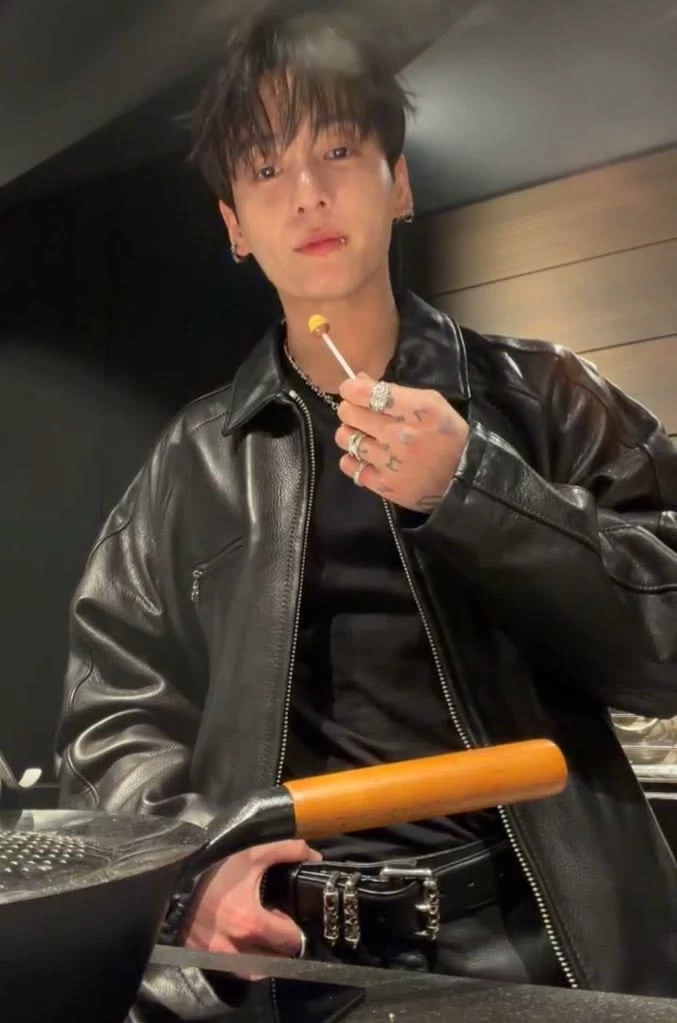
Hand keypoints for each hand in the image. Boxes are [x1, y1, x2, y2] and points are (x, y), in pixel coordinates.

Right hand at [181, 839, 320, 975]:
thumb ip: (287, 851)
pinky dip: (241, 959)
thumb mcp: (252, 853)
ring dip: (262, 956)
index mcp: (251, 923)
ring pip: (253, 969)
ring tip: (258, 934)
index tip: (288, 915)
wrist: (172, 878)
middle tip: (274, 923)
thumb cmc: (214, 867)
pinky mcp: (203, 958)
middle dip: (280, 944)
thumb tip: (314, 857)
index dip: (294, 928)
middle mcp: (236, 948)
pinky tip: (239, 939)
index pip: (290, 941)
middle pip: (274, 959)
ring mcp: (218, 957)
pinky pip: (231, 969)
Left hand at [335, 374, 469, 512]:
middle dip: (351, 409)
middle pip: (348, 413)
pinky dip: (353, 460)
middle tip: (360, 415)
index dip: (351, 388)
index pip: (364, 392)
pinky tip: (365, 458)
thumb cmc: (447, 435)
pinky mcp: (382, 485)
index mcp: (414, 409)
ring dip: (350, 434)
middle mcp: (397, 434)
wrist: (463, 478)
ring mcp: (388, 462)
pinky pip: (349, 466)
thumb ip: (394, 390)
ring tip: (364, 437)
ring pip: (345, 438)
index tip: (353, 391)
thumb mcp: (431, 402)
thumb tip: (360, 379)